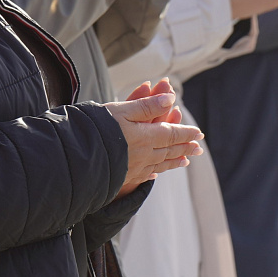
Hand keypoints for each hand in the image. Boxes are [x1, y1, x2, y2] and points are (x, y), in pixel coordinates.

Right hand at [104, 80, 204, 196]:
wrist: (79, 156)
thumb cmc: (98, 128)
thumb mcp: (122, 110)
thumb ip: (146, 106)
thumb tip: (170, 99)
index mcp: (145, 136)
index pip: (171, 134)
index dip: (186, 133)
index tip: (199, 134)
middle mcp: (144, 154)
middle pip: (169, 150)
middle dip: (184, 148)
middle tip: (198, 149)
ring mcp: (134, 167)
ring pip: (160, 164)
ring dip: (174, 161)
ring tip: (185, 161)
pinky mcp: (123, 177)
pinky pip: (144, 175)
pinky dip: (153, 172)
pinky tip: (156, 174)